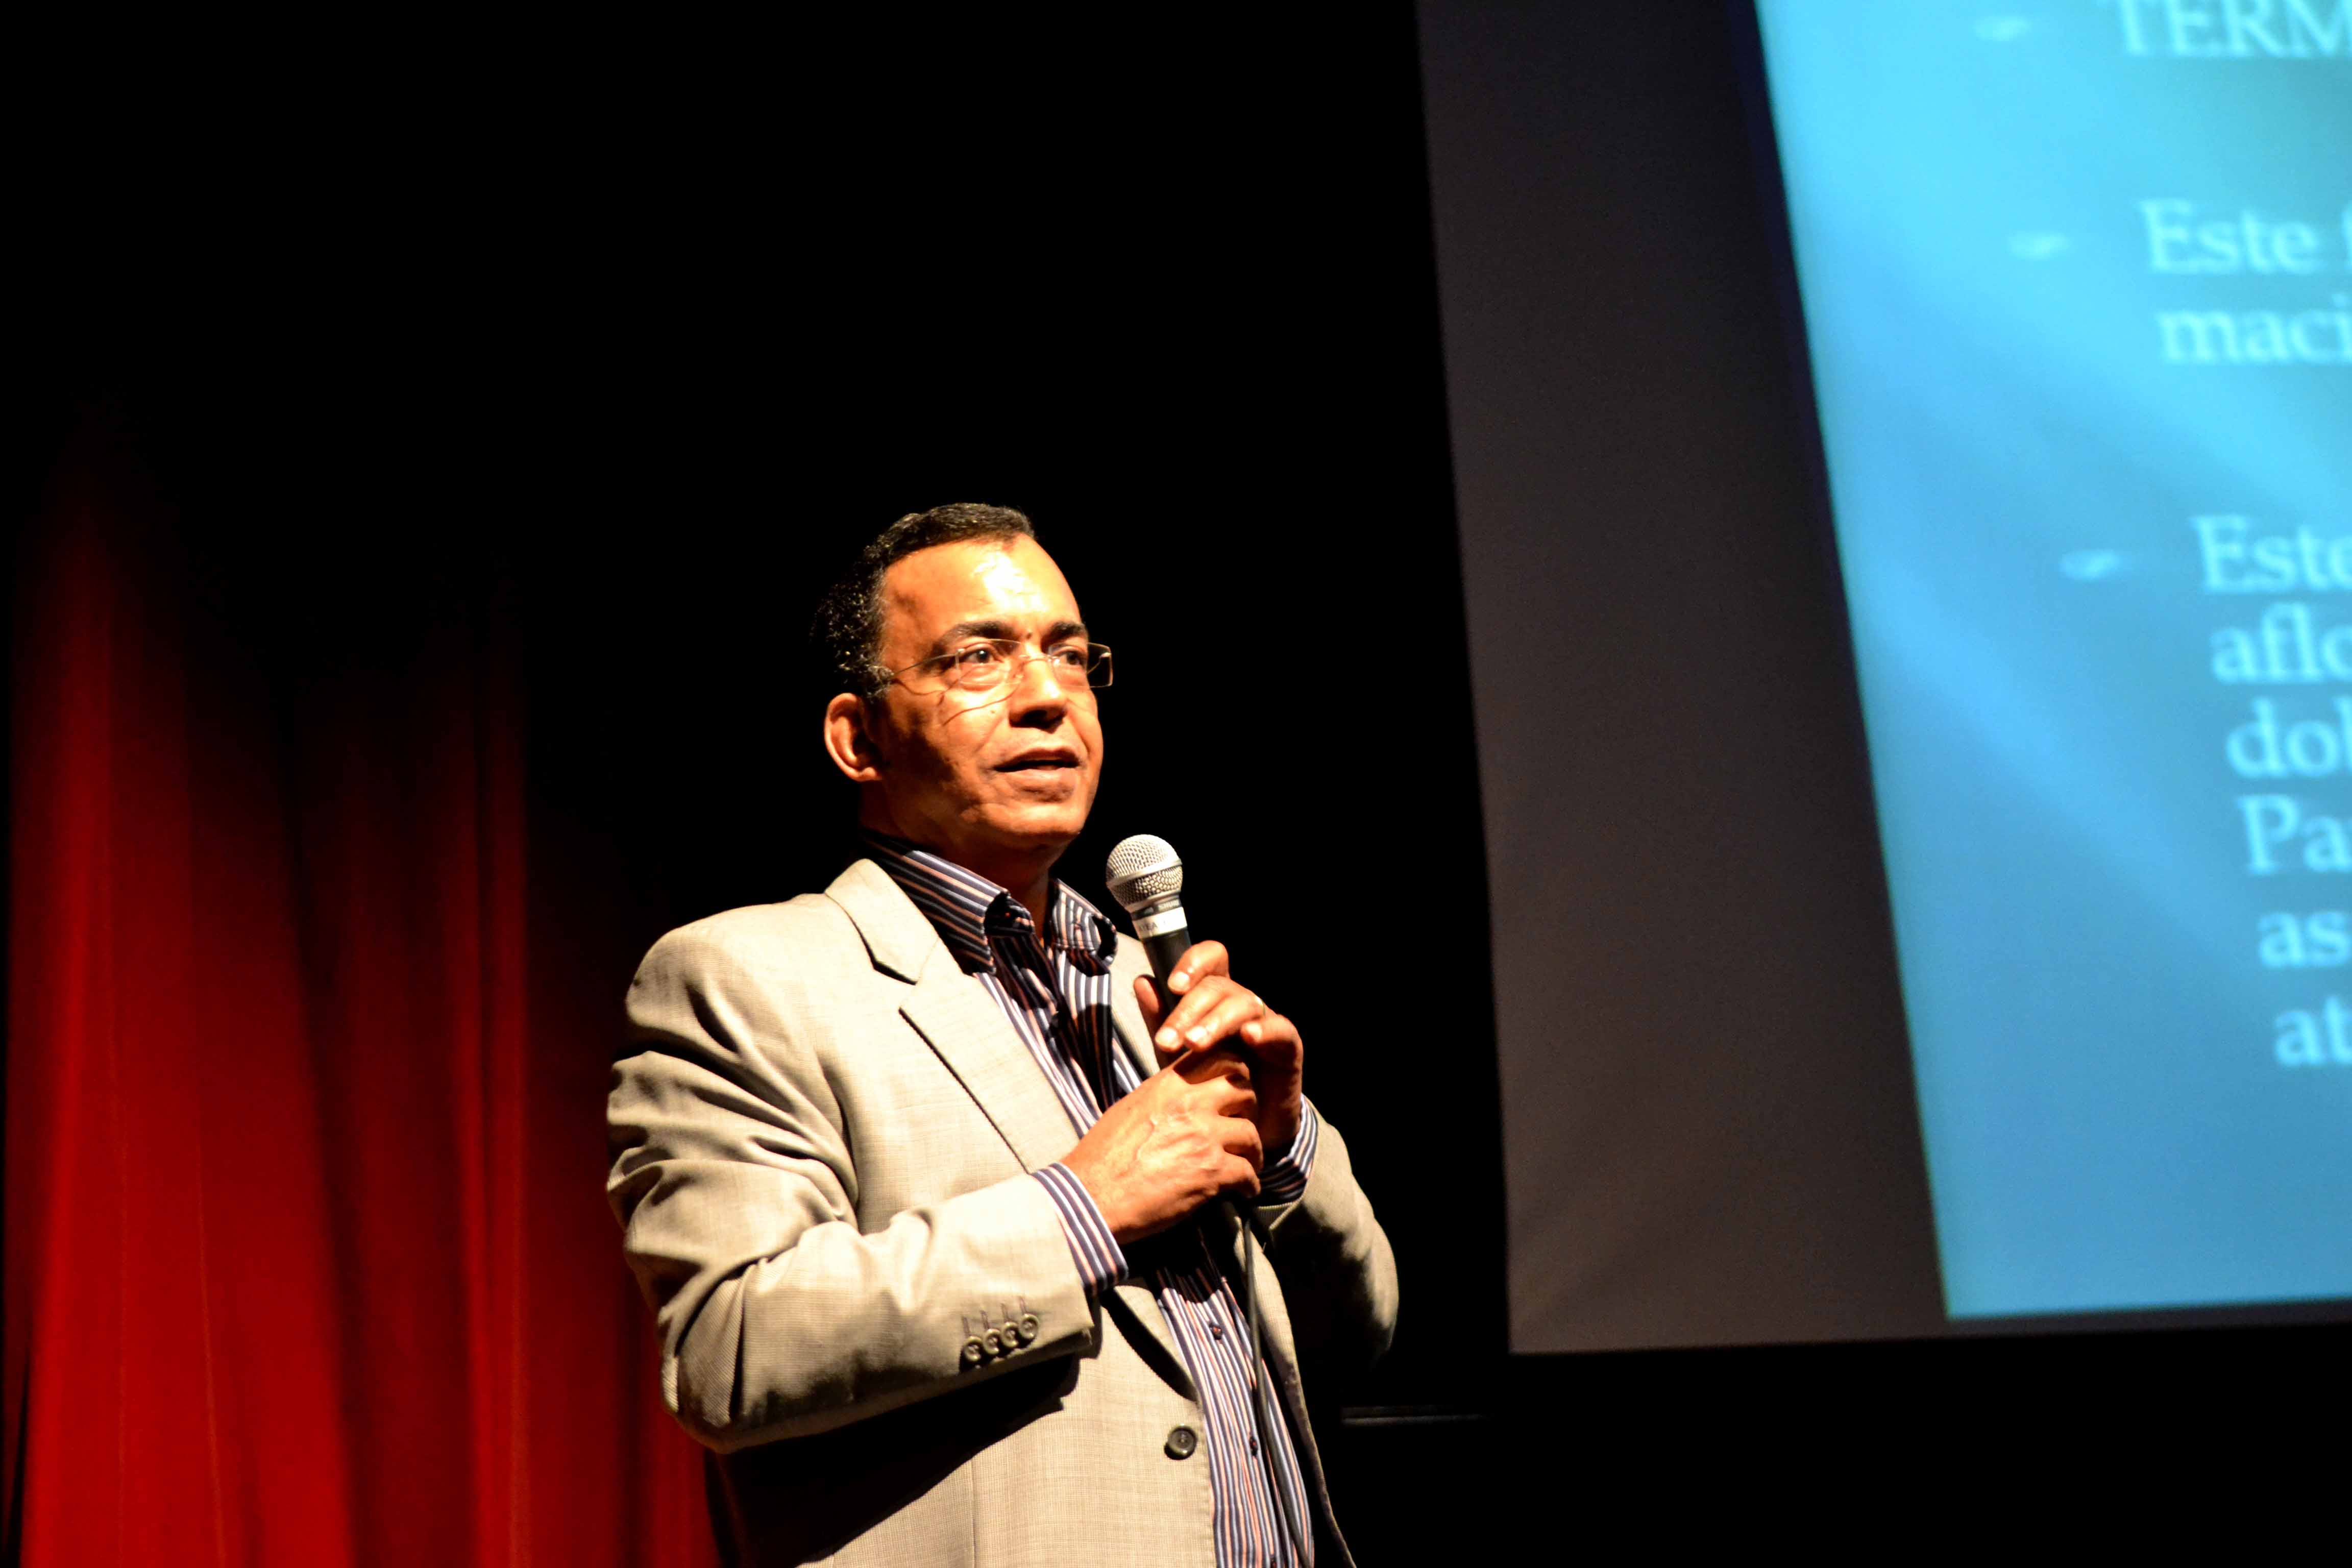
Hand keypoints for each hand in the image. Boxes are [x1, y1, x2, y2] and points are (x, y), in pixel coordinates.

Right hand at [1061, 1047, 1263, 1243]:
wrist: (1092, 1195)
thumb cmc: (1102, 1156)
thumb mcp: (1131, 1108)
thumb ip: (1165, 1096)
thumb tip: (1184, 1095)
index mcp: (1169, 1084)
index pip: (1223, 1059)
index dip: (1235, 1076)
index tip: (1233, 1096)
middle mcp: (1191, 1104)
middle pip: (1246, 1092)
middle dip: (1248, 1112)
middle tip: (1240, 1130)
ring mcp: (1203, 1137)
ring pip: (1252, 1135)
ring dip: (1251, 1154)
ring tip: (1244, 1165)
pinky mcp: (1211, 1172)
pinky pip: (1248, 1174)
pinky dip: (1249, 1186)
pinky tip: (1241, 1192)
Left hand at [1135, 941, 1302, 1161]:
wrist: (1245, 1127)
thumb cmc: (1209, 1085)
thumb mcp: (1176, 1055)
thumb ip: (1159, 1021)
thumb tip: (1142, 981)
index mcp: (1214, 998)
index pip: (1210, 960)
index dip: (1193, 964)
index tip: (1173, 986)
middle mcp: (1241, 1004)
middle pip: (1219, 985)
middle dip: (1189, 1010)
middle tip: (1168, 1040)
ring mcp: (1266, 1023)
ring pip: (1244, 1004)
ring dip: (1216, 1022)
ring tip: (1194, 1044)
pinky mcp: (1287, 1048)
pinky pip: (1280, 1029)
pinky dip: (1264, 1030)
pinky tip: (1248, 1037)